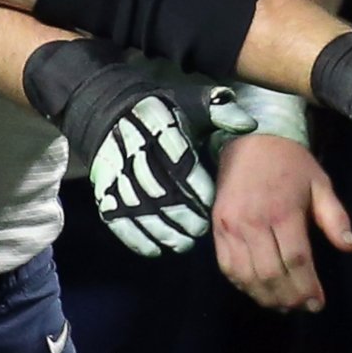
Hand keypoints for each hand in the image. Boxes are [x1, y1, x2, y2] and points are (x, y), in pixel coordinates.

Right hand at [26, 38, 254, 255]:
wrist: (111, 112)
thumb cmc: (164, 113)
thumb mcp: (192, 103)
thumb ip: (221, 112)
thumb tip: (248, 124)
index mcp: (158, 125)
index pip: (177, 159)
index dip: (194, 184)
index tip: (210, 201)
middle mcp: (133, 149)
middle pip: (157, 188)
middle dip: (180, 213)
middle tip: (200, 229)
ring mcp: (114, 172)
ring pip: (138, 207)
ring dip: (161, 229)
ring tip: (184, 242)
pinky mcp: (103, 190)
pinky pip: (117, 218)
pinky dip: (135, 237)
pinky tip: (156, 249)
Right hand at [213, 132, 351, 310]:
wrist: (250, 140)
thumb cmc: (291, 163)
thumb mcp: (321, 183)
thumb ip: (335, 218)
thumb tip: (350, 247)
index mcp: (283, 212)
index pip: (296, 260)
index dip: (307, 287)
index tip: (317, 303)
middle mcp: (254, 222)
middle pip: (271, 273)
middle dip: (289, 297)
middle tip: (302, 308)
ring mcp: (231, 227)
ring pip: (247, 275)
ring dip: (265, 297)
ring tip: (282, 305)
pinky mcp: (217, 228)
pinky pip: (227, 266)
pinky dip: (242, 284)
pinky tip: (257, 291)